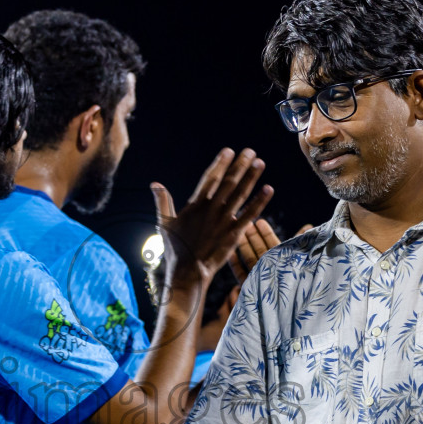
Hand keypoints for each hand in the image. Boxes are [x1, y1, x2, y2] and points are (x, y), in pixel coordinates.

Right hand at [153, 148, 271, 288]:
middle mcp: (211, 209)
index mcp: (195, 205)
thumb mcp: (165, 223)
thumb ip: (163, 201)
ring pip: (240, 194)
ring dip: (251, 178)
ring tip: (260, 163)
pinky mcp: (234, 234)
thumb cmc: (175, 249)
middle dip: (240, 165)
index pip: (210, 178)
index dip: (220, 164)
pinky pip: (249, 214)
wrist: (187, 272)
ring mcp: (224, 221)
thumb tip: (155, 184)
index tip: (229, 151)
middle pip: (229, 182)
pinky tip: (268, 189)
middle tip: (250, 151)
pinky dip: (259, 201)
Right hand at [229, 219, 311, 284]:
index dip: (266, 233)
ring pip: (249, 259)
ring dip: (243, 246)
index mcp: (285, 264)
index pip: (273, 245)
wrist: (293, 316)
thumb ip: (302, 245)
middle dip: (252, 236)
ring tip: (236, 233)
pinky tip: (229, 253)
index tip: (259, 221)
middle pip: (259, 250)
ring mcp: (261, 280)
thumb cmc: (302, 286)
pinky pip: (241, 275)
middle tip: (245, 223)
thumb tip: (310, 225)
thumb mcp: (304, 262)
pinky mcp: (251, 290)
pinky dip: (235, 264)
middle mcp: (272, 271)